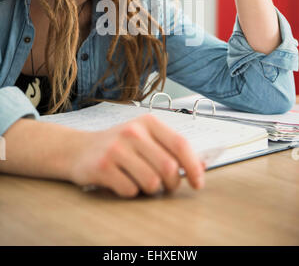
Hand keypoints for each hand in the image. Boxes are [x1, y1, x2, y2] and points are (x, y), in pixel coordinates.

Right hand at [69, 114, 204, 197]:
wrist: (78, 149)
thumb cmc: (118, 145)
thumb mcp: (144, 137)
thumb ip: (170, 148)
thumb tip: (202, 166)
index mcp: (148, 122)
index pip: (181, 144)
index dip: (194, 166)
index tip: (198, 182)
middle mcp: (133, 131)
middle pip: (169, 167)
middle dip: (172, 183)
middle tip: (166, 186)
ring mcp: (116, 148)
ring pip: (151, 182)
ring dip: (151, 190)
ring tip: (141, 182)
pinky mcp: (102, 166)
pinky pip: (130, 191)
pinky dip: (131, 192)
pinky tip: (122, 181)